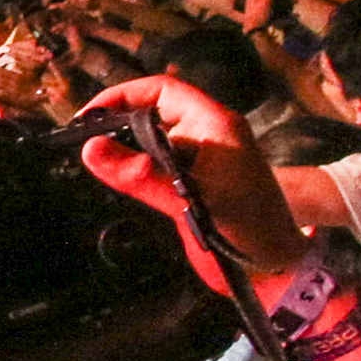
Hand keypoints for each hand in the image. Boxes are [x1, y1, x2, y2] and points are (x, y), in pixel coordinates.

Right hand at [72, 75, 303, 292]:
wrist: (275, 270)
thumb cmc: (245, 230)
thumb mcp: (190, 200)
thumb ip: (142, 175)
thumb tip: (90, 149)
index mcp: (215, 125)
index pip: (162, 90)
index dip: (122, 96)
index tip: (88, 119)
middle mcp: (209, 134)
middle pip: (156, 112)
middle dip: (119, 122)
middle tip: (84, 142)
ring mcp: (204, 158)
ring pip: (155, 139)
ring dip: (127, 147)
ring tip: (98, 162)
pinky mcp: (198, 180)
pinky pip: (161, 162)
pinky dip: (139, 167)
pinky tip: (122, 180)